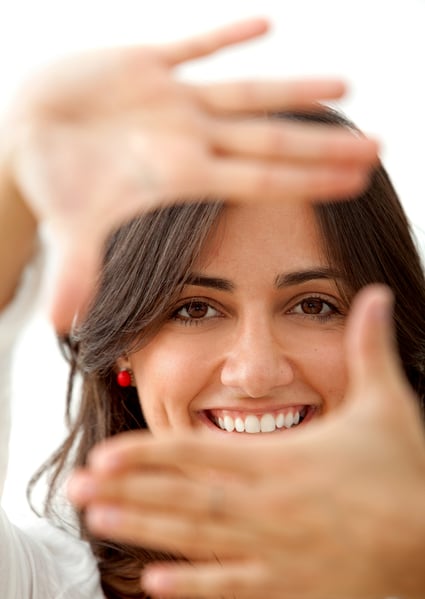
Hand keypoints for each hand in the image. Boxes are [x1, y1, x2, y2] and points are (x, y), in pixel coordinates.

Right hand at [1, 18, 377, 330]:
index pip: (260, 179)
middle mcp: (189, 138)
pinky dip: (222, 35)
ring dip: (293, 88)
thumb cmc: (55, 185)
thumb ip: (75, 270)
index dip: (308, 180)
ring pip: (245, 92)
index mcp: (182, 175)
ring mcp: (170, 100)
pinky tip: (264, 25)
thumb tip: (61, 325)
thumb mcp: (70, 228)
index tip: (357, 182)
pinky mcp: (142, 64)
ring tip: (345, 85)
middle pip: (269, 141)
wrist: (29, 142)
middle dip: (323, 144)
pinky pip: (192, 45)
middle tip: (380, 146)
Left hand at [69, 285, 424, 598]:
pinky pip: (230, 587)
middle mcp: (267, 505)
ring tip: (96, 522)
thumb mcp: (388, 402)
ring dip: (142, 530)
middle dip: (125, 491)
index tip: (105, 453)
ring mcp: (275, 550)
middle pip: (181, 497)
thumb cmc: (408, 471)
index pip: (199, 453)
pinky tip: (151, 583)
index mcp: (281, 461)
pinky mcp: (291, 586)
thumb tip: (377, 293)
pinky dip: (190, 586)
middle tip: (75, 487)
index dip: (148, 453)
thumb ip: (370, 346)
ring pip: (194, 540)